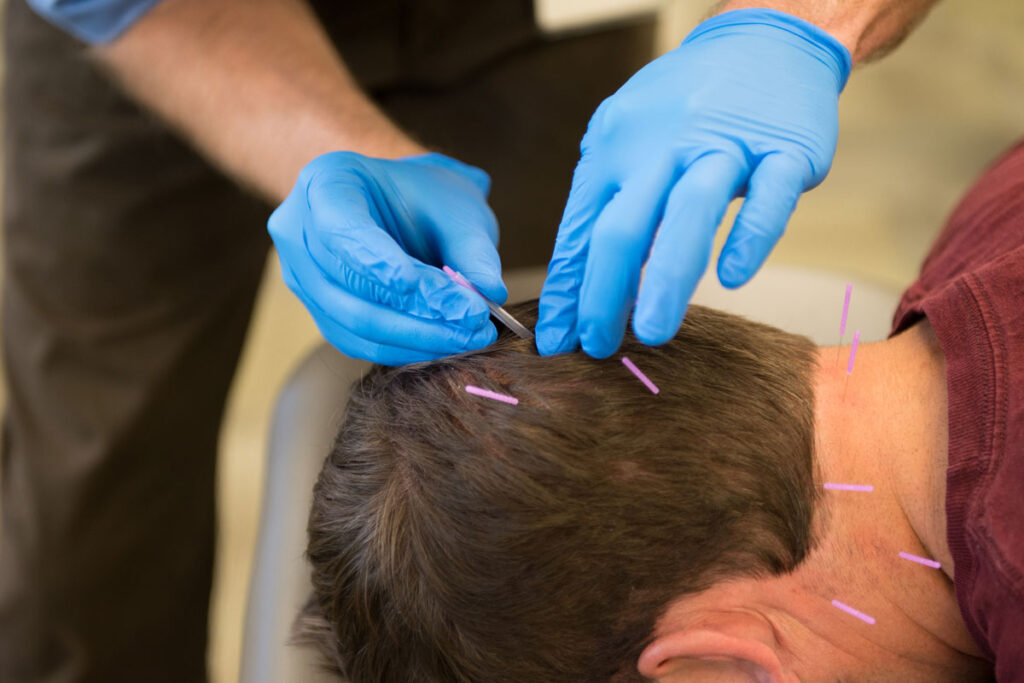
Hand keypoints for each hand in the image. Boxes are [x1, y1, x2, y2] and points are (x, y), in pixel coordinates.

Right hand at [269, 151, 506, 364]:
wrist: (404, 206)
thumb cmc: (426, 196)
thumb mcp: (457, 206)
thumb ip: (473, 248)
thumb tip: (490, 293)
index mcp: (324, 183)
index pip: (341, 229)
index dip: (380, 263)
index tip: (427, 288)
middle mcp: (299, 232)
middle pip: (348, 283)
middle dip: (414, 309)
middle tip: (472, 321)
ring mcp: (303, 277)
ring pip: (354, 321)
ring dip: (416, 336)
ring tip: (469, 336)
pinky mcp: (323, 314)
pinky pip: (359, 342)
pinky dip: (407, 348)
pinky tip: (447, 344)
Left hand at [537, 9, 850, 357]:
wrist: (763, 40)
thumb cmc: (683, 107)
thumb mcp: (626, 140)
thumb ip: (605, 207)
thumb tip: (578, 289)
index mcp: (616, 147)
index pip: (580, 229)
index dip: (566, 289)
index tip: (555, 340)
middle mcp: (663, 145)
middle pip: (623, 227)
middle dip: (604, 293)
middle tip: (598, 347)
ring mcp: (725, 145)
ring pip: (689, 214)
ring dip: (667, 278)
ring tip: (651, 332)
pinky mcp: (784, 151)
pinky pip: (767, 199)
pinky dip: (749, 239)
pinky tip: (734, 278)